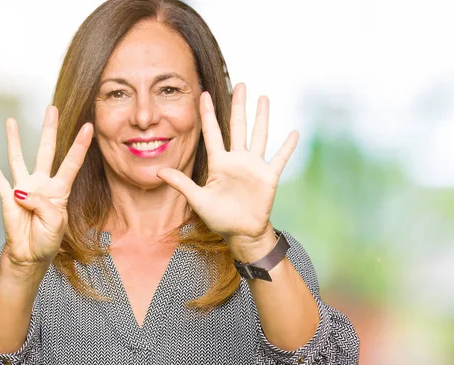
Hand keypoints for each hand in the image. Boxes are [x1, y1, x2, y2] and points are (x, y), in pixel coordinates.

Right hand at [0, 106, 92, 269]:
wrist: (31, 254)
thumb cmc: (48, 239)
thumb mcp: (56, 222)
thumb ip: (44, 205)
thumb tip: (24, 193)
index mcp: (60, 190)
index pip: (72, 162)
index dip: (80, 145)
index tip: (89, 127)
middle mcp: (43, 184)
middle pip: (47, 151)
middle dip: (49, 129)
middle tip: (52, 109)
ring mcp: (25, 188)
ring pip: (19, 158)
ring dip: (14, 140)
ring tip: (11, 122)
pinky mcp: (8, 197)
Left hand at [157, 83, 297, 247]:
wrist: (241, 233)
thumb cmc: (219, 218)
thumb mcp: (198, 199)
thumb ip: (181, 183)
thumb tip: (158, 173)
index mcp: (219, 163)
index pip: (212, 132)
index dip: (208, 113)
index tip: (204, 94)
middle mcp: (237, 159)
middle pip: (238, 126)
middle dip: (239, 105)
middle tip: (241, 85)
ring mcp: (254, 166)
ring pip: (259, 135)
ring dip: (262, 117)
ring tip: (263, 98)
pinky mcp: (269, 176)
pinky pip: (280, 158)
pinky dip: (288, 146)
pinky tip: (295, 133)